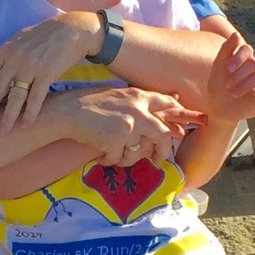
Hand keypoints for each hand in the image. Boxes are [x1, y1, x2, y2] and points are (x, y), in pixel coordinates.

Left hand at [0, 12, 100, 133]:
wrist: (71, 30)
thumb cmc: (42, 36)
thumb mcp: (17, 41)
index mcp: (5, 51)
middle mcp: (15, 59)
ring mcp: (31, 66)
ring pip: (16, 96)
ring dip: (7, 116)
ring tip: (1, 133)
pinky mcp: (47, 73)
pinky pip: (37, 97)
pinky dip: (31, 112)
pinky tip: (25, 126)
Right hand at [63, 86, 205, 166]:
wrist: (67, 110)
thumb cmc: (90, 104)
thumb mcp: (119, 97)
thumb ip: (139, 102)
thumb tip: (168, 105)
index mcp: (138, 96)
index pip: (168, 104)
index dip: (180, 116)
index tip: (186, 127)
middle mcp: (138, 109)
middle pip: (164, 134)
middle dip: (162, 150)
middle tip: (156, 157)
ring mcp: (129, 124)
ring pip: (141, 151)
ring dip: (127, 158)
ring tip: (114, 154)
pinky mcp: (117, 138)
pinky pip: (119, 157)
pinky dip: (109, 159)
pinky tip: (99, 152)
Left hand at [224, 35, 254, 102]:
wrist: (218, 107)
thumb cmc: (217, 85)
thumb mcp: (218, 66)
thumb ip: (226, 48)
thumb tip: (236, 34)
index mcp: (242, 59)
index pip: (247, 49)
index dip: (239, 57)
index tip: (228, 68)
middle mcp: (253, 68)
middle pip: (254, 63)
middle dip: (239, 74)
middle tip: (227, 84)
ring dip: (246, 85)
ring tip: (233, 93)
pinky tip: (254, 92)